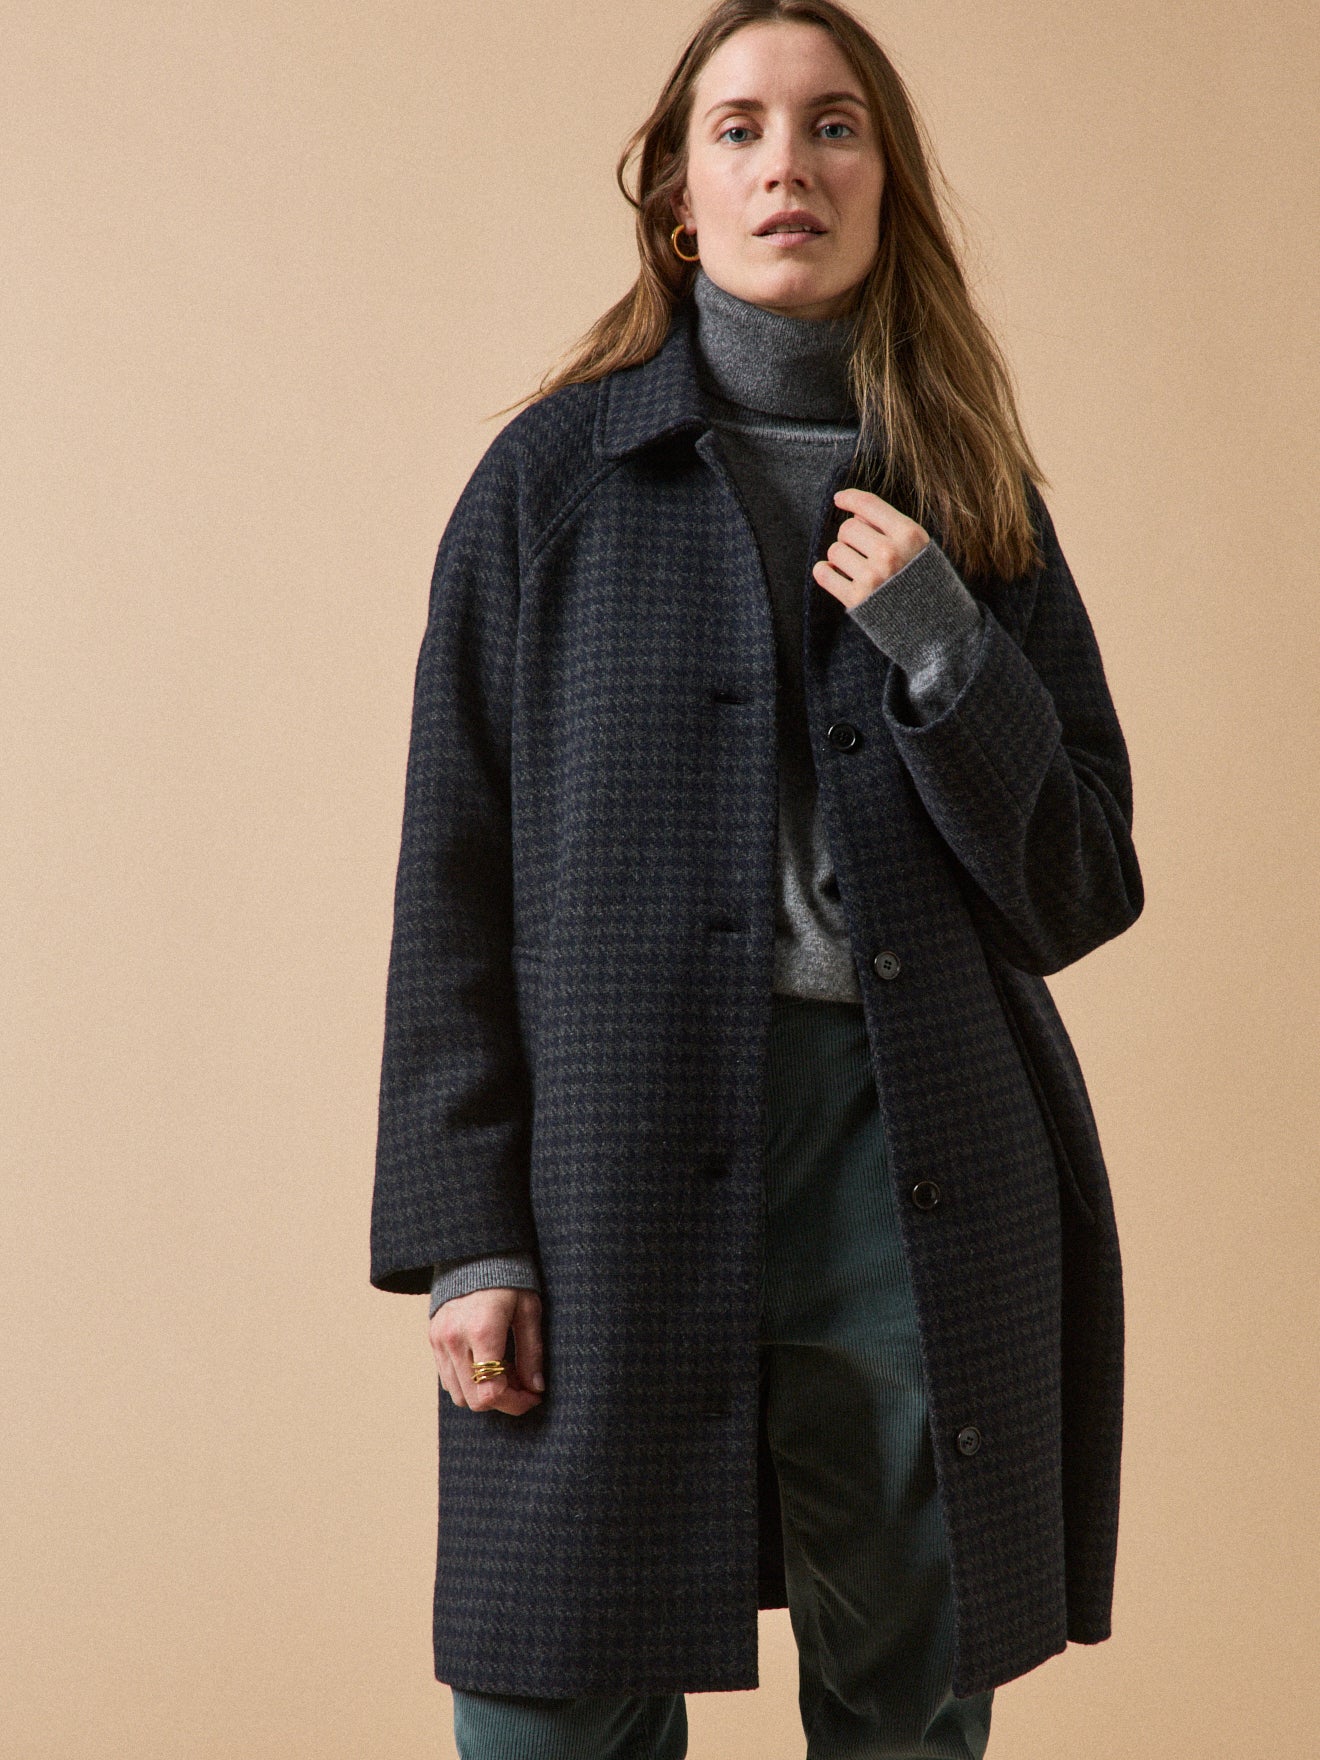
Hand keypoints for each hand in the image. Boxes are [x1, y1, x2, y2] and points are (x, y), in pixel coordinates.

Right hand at [429, 1286, 544, 1415]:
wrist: (476, 1252)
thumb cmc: (510, 1278)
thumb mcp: (529, 1310)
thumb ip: (532, 1352)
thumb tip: (536, 1388)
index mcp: (482, 1331)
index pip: (491, 1392)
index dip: (515, 1403)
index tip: (533, 1396)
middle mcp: (455, 1339)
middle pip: (474, 1399)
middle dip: (502, 1401)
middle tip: (523, 1384)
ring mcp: (439, 1340)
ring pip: (458, 1394)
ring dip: (484, 1393)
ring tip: (506, 1370)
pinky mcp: (433, 1338)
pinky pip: (448, 1378)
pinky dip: (469, 1381)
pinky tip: (488, 1362)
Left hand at [812, 487, 929, 610]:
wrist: (935, 628)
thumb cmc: (924, 582)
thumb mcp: (920, 547)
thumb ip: (891, 528)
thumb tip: (854, 514)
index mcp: (909, 535)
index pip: (869, 505)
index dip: (850, 498)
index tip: (839, 500)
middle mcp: (890, 553)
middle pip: (847, 528)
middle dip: (850, 538)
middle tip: (862, 552)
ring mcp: (873, 577)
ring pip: (834, 551)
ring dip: (840, 558)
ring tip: (857, 568)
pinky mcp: (857, 599)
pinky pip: (824, 574)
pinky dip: (824, 572)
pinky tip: (833, 574)